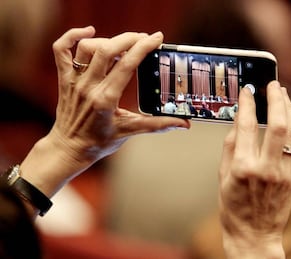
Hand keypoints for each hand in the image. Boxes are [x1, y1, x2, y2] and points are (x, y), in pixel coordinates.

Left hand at [19, 27, 189, 203]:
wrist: (69, 148)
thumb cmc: (99, 142)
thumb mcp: (130, 131)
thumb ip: (158, 125)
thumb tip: (184, 124)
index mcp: (106, 99)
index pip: (127, 65)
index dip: (143, 47)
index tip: (156, 38)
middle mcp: (89, 87)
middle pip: (107, 50)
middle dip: (129, 38)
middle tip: (144, 38)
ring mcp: (74, 81)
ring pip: (87, 47)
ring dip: (107, 40)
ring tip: (123, 45)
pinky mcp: (65, 78)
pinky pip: (61, 50)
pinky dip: (71, 35)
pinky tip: (89, 32)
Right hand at [219, 81, 290, 258]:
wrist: (255, 235)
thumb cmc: (233, 207)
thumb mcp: (223, 177)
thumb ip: (231, 147)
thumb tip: (238, 122)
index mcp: (243, 167)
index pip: (246, 126)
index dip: (247, 104)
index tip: (247, 90)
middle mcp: (265, 167)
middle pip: (277, 124)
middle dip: (276, 99)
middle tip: (272, 84)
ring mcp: (283, 172)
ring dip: (289, 109)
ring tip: (284, 92)